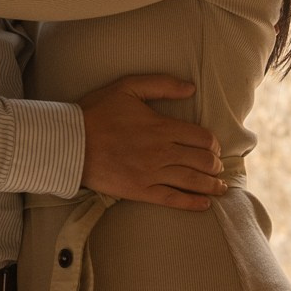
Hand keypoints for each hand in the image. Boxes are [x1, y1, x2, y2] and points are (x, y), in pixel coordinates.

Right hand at [78, 76, 222, 212]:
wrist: (70, 143)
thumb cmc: (97, 112)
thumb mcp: (128, 87)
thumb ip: (161, 85)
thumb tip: (191, 88)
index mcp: (162, 127)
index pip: (201, 138)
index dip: (213, 143)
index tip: (213, 147)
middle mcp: (162, 152)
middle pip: (202, 161)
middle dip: (215, 165)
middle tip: (217, 167)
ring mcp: (152, 173)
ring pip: (192, 181)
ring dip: (212, 185)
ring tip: (220, 187)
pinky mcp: (141, 191)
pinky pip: (173, 199)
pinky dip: (192, 203)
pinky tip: (204, 205)